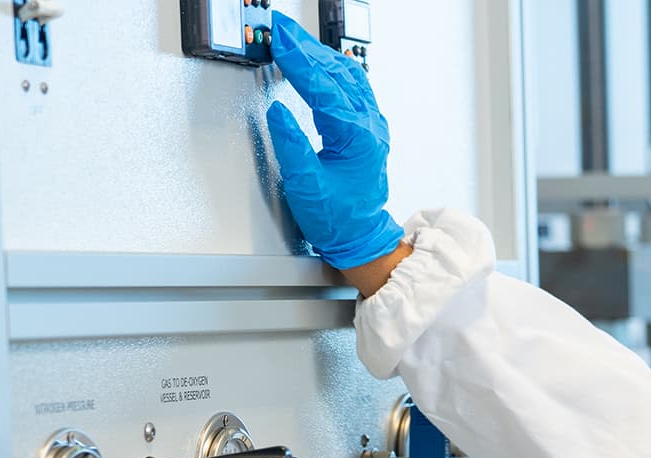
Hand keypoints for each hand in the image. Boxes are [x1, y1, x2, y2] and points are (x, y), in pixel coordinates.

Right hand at [264, 10, 403, 268]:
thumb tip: (278, 112)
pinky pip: (354, 88)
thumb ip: (291, 146)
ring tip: (296, 39)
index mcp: (356, 137)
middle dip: (307, 47)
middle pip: (338, 73)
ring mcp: (372, 126)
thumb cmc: (338, 218)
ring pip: (349, 76)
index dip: (298, 62)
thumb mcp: (306, 185)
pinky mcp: (368, 129)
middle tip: (282, 28)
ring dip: (321, 55)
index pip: (323, 88)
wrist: (360, 236)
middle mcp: (370, 126)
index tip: (280, 41)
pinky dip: (333, 70)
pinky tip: (321, 63)